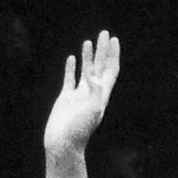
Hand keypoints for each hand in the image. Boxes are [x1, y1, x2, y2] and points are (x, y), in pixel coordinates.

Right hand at [43, 31, 120, 153]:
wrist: (63, 144)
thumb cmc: (77, 130)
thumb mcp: (90, 111)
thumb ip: (95, 93)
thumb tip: (94, 76)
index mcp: (102, 95)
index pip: (110, 70)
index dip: (113, 55)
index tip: (114, 40)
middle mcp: (93, 93)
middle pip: (100, 66)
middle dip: (103, 50)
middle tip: (105, 33)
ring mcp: (80, 95)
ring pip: (86, 71)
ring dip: (89, 56)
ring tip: (89, 41)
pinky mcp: (66, 99)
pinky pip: (70, 79)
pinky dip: (72, 68)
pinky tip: (72, 58)